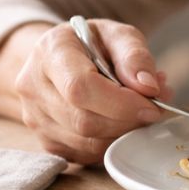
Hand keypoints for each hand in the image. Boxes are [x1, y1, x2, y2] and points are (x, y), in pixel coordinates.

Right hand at [14, 19, 174, 163]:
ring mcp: (34, 117)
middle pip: (84, 120)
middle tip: (155, 108)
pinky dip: (112, 144)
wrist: (61, 56)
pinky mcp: (45, 140)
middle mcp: (33, 86)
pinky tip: (122, 122)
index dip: (121, 103)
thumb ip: (135, 56)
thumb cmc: (92, 43)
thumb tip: (149, 87)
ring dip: (123, 134)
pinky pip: (85, 154)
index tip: (152, 105)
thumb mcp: (118, 34)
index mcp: (51, 51)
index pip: (80, 88)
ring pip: (86, 143)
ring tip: (141, 111)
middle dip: (128, 121)